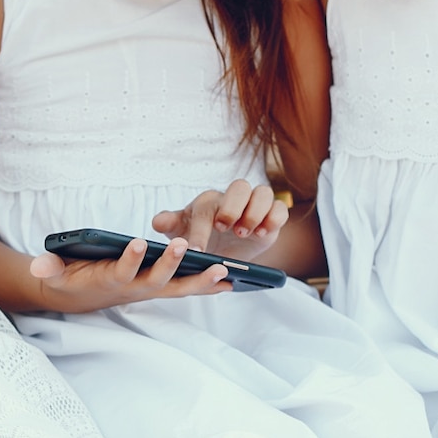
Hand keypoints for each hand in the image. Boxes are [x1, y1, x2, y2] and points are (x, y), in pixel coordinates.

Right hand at [27, 234, 232, 311]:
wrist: (78, 298)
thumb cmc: (71, 278)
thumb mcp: (57, 272)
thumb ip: (49, 268)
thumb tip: (36, 267)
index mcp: (111, 281)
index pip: (121, 271)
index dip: (129, 259)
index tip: (137, 242)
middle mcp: (135, 289)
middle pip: (158, 282)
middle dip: (174, 267)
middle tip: (188, 247)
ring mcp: (150, 290)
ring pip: (179, 288)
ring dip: (201, 280)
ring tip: (225, 269)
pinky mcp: (160, 289)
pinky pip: (187, 289)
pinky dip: (207, 285)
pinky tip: (231, 280)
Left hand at [151, 179, 286, 259]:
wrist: (225, 249)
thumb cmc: (201, 237)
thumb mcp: (181, 233)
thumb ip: (170, 225)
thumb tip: (158, 222)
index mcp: (208, 202)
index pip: (205, 208)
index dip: (201, 230)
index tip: (198, 251)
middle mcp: (233, 198)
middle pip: (240, 187)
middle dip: (233, 208)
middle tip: (227, 230)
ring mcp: (255, 205)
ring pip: (263, 192)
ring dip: (256, 212)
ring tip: (246, 234)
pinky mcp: (272, 215)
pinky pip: (280, 208)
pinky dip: (275, 218)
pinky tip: (264, 233)